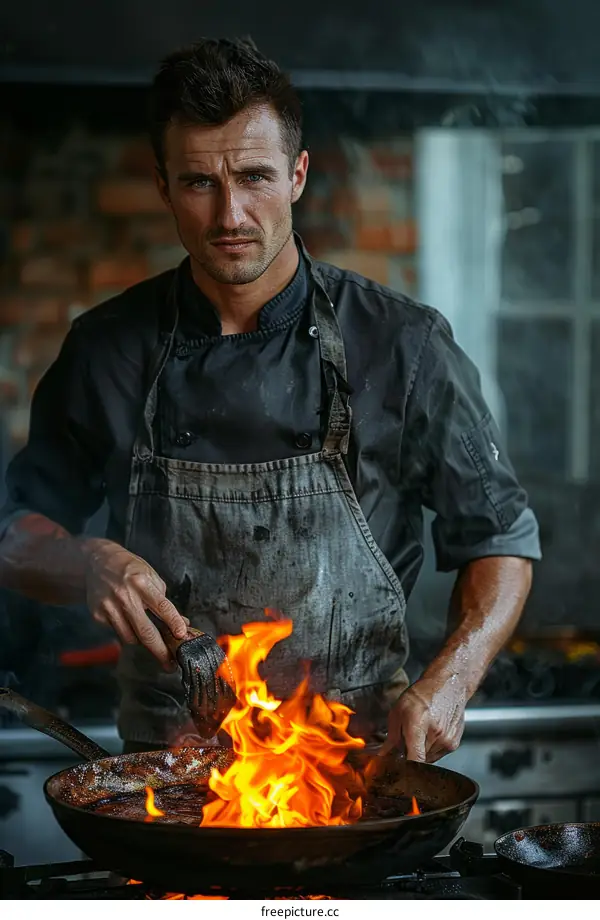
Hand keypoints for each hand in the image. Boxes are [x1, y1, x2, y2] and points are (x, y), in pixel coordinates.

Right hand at [83, 539, 187, 669]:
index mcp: (141, 583)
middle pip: (145, 631)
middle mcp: (124, 596)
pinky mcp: (98, 615)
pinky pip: (118, 633)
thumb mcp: (150, 576)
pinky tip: (127, 620)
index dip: (174, 623)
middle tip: (170, 664)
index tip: (182, 635)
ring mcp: (109, 607)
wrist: (96, 563)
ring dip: (143, 640)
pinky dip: (127, 632)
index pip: (162, 607)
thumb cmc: (129, 570)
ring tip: (148, 635)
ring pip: (131, 637)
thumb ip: (164, 601)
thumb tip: (180, 623)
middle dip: (160, 651)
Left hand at [382, 675, 466, 762]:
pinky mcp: (454, 744)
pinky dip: (431, 749)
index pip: (415, 759)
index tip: (400, 768)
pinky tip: (431, 733)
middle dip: (410, 754)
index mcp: (418, 726)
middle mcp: (435, 735)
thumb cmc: (422, 695)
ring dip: (421, 751)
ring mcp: (447, 741)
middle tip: (408, 739)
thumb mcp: (398, 711)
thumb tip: (383, 754)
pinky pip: (438, 755)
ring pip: (428, 759)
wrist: (447, 686)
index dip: (406, 768)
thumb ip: (391, 737)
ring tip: (422, 732)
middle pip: (418, 761)